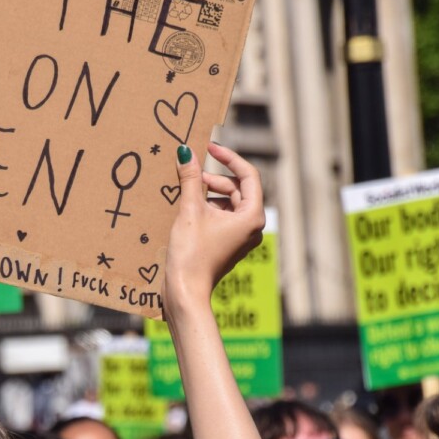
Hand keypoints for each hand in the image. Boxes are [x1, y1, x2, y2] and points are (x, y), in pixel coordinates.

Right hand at [162, 143, 264, 312]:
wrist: (186, 291)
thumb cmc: (192, 252)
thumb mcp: (190, 210)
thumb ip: (191, 178)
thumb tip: (186, 152)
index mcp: (252, 216)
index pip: (248, 175)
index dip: (229, 157)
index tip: (209, 148)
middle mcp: (252, 226)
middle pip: (238, 189)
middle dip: (215, 178)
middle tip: (192, 173)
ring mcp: (242, 237)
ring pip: (229, 202)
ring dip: (209, 193)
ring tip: (186, 192)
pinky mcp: (229, 244)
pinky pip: (223, 217)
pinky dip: (208, 208)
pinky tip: (188, 208)